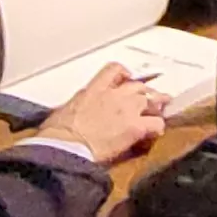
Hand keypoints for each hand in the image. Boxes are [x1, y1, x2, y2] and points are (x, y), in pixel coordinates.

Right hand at [34, 62, 166, 165]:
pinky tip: (155, 133)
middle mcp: (113, 95)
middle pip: (138, 86)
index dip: (124, 73)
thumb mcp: (63, 111)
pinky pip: (156, 123)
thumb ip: (77, 106)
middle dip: (145, 93)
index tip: (128, 78)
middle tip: (149, 101)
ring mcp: (127, 109)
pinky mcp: (135, 127)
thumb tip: (75, 113)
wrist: (65, 147)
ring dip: (156, 107)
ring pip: (152, 100)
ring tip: (159, 113)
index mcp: (93, 90)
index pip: (114, 70)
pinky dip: (158, 127)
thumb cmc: (58, 134)